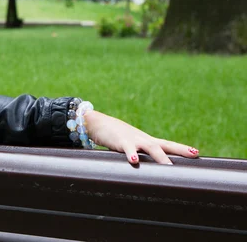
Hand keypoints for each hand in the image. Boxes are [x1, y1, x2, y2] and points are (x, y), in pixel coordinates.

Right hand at [84, 111, 199, 164]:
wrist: (98, 122)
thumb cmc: (115, 137)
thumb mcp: (130, 145)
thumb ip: (139, 156)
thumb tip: (148, 171)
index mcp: (147, 141)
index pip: (168, 145)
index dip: (182, 149)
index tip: (196, 153)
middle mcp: (143, 139)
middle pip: (164, 146)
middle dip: (179, 151)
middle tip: (193, 155)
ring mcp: (133, 140)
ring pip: (150, 147)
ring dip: (160, 156)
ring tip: (168, 165)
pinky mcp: (121, 142)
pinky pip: (127, 149)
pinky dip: (131, 155)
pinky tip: (134, 161)